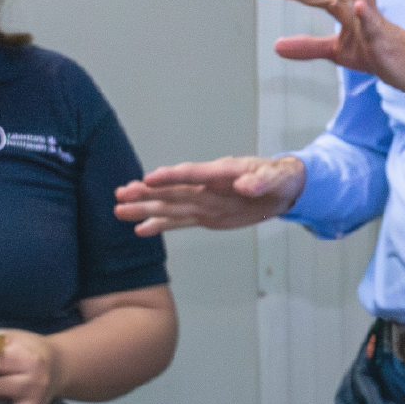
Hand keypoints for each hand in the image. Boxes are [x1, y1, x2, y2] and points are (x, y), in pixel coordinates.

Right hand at [112, 152, 308, 235]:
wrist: (284, 189)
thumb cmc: (281, 177)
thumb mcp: (278, 178)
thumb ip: (261, 181)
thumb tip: (246, 185)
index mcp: (222, 173)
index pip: (193, 174)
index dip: (172, 177)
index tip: (149, 179)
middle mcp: (207, 187)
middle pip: (173, 190)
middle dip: (148, 192)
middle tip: (121, 193)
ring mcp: (204, 202)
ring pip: (171, 205)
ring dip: (146, 208)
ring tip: (119, 209)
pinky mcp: (206, 216)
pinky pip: (180, 221)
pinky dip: (161, 225)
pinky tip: (140, 230)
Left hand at [256, 0, 404, 96]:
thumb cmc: (377, 52)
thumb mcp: (337, 50)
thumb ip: (308, 46)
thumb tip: (277, 46)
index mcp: (343, 7)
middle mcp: (357, 5)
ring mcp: (372, 18)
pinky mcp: (383, 36)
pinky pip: (374, 23)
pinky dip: (366, 13)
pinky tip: (358, 5)